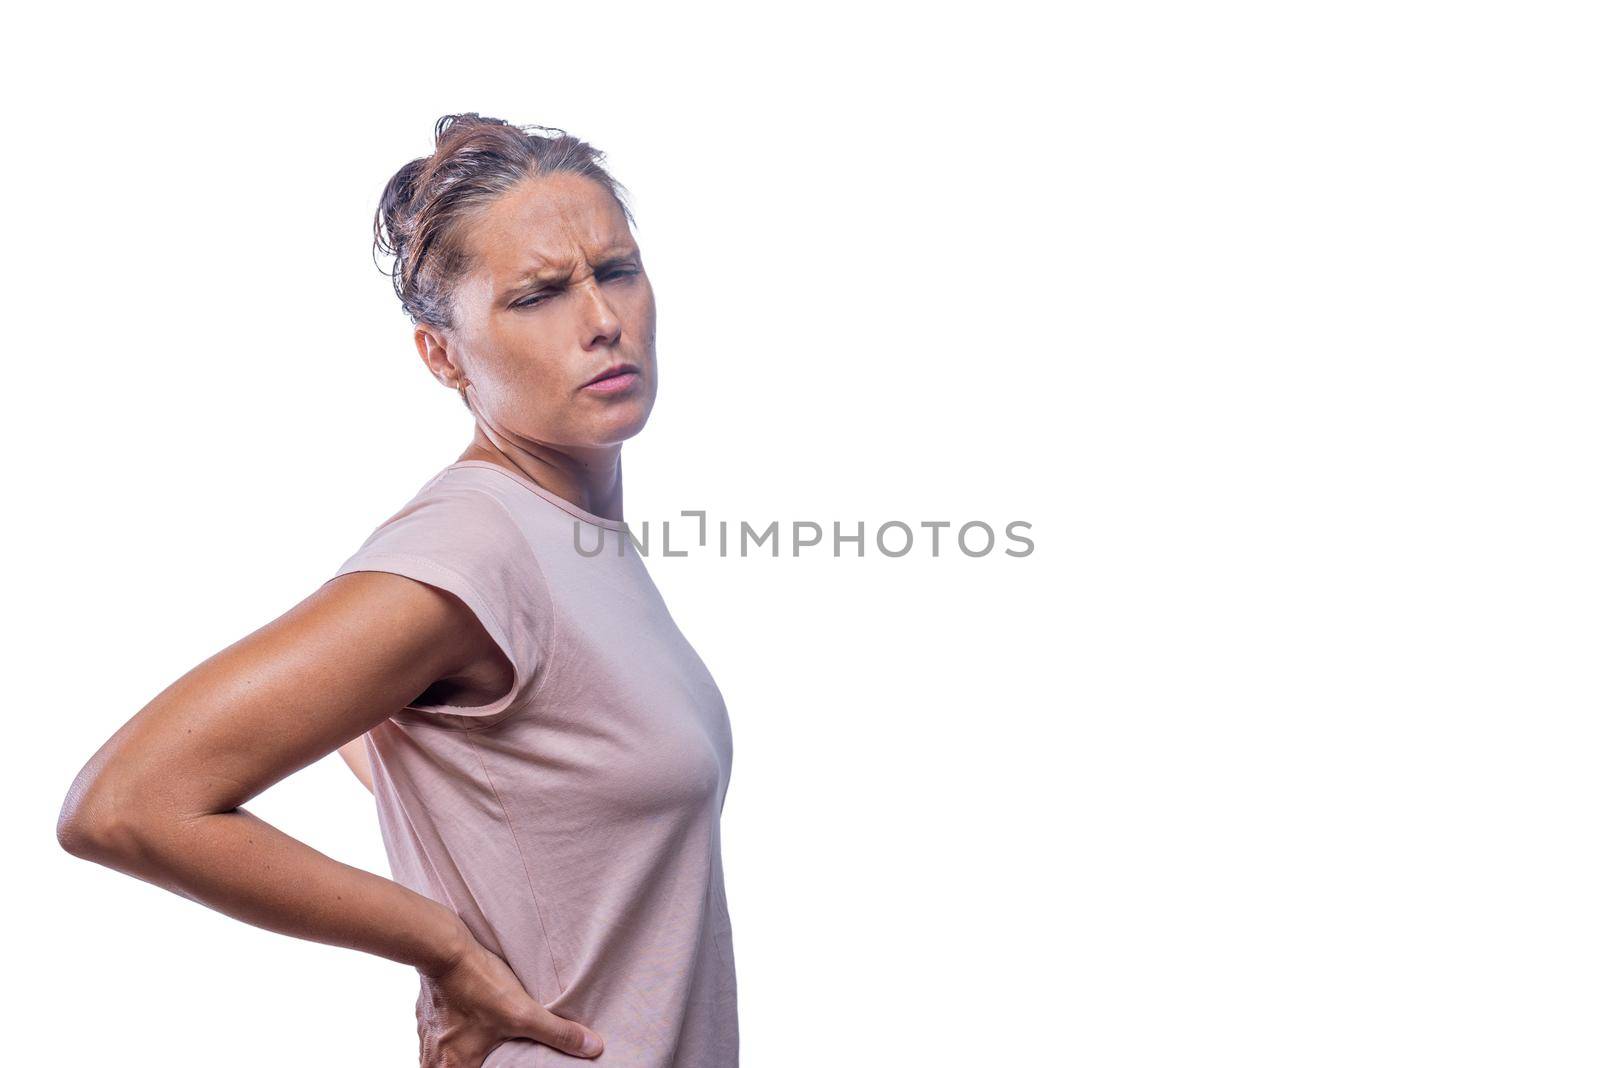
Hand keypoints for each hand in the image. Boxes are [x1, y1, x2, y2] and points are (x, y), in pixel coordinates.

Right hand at [416, 932, 603, 1064]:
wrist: (442, 948)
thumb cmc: (478, 982)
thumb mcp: (522, 1012)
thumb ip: (558, 1034)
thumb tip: (593, 1048)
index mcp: (455, 1067)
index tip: (505, 1064)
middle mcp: (435, 1060)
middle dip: (479, 1065)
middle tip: (497, 1057)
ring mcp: (426, 1038)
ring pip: (444, 1059)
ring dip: (463, 1053)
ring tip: (484, 1044)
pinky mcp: (426, 1016)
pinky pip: (439, 1037)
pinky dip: (454, 1035)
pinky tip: (468, 1022)